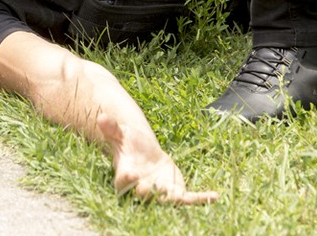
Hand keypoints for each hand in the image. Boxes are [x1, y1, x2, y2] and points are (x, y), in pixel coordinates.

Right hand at [98, 113, 218, 204]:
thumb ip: (112, 128)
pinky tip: (214, 197)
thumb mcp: (121, 133)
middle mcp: (141, 187)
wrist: (145, 153)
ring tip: (183, 197)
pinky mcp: (175, 193)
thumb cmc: (130, 142)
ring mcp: (159, 193)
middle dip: (149, 192)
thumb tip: (102, 117)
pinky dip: (200, 199)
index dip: (126, 179)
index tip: (130, 174)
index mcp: (126, 173)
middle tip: (156, 187)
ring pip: (165, 200)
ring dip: (173, 199)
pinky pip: (187, 199)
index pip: (122, 181)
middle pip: (144, 194)